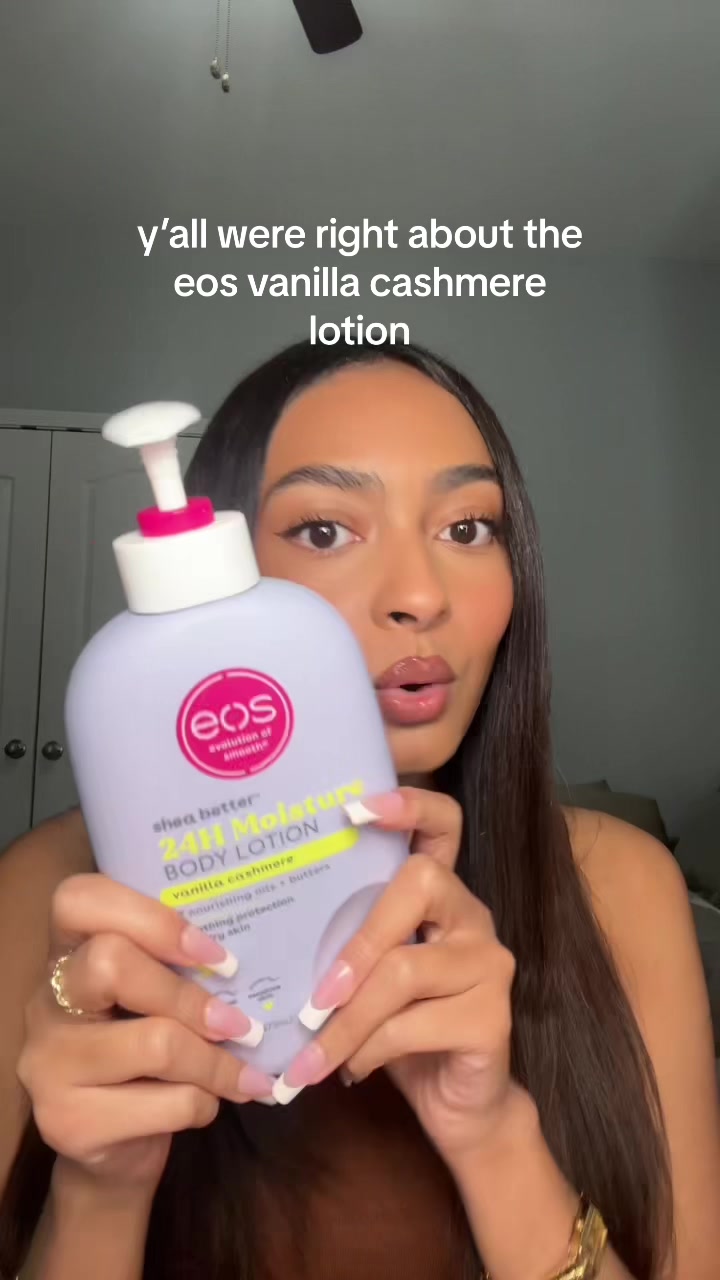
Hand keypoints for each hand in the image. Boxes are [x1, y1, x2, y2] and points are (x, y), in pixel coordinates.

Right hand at [17, 874, 274, 1194]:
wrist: (110, 1153)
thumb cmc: (144, 1055)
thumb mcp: (152, 999)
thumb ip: (177, 967)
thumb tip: (261, 948)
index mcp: (66, 953)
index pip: (80, 899)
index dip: (152, 918)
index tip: (216, 956)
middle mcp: (45, 1002)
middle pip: (111, 963)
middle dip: (190, 996)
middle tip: (240, 1023)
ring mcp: (48, 1065)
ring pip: (153, 1043)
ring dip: (216, 1062)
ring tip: (246, 1075)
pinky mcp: (68, 1124)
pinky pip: (165, 1104)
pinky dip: (203, 1104)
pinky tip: (207, 1105)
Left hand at [274, 787, 519, 1167]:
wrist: (459, 1107)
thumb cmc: (401, 1033)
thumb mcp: (368, 980)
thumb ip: (344, 945)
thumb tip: (261, 933)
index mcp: (441, 896)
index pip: (443, 824)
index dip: (409, 805)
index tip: (354, 808)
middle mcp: (472, 916)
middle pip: (421, 882)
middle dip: (358, 938)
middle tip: (316, 994)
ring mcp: (489, 963)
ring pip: (403, 970)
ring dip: (345, 1020)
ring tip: (310, 1056)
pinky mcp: (494, 1017)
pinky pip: (413, 1025)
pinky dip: (367, 1051)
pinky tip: (350, 1071)